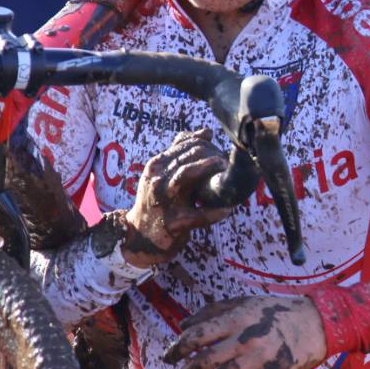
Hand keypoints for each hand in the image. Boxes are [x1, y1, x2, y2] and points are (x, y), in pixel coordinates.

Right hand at [113, 129, 233, 266]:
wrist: (141, 236)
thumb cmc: (157, 201)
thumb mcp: (162, 175)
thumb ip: (181, 153)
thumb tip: (206, 132)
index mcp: (155, 168)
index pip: (179, 148)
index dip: (200, 143)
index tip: (216, 144)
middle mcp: (157, 182)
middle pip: (182, 160)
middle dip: (205, 154)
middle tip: (224, 155)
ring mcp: (164, 202)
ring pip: (184, 178)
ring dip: (204, 169)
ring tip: (222, 165)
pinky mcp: (174, 223)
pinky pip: (198, 215)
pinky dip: (214, 212)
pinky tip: (228, 209)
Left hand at [164, 295, 328, 368]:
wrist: (316, 321)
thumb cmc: (276, 311)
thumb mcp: (244, 302)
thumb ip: (213, 311)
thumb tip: (184, 324)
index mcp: (235, 318)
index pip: (196, 335)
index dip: (177, 349)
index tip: (168, 359)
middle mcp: (245, 337)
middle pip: (205, 361)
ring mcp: (260, 357)